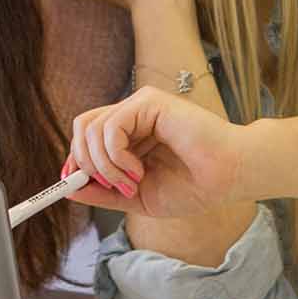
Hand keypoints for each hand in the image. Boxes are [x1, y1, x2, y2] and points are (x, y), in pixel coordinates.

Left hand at [63, 86, 246, 217]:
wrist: (228, 179)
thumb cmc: (193, 187)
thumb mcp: (137, 196)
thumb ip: (104, 192)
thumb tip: (69, 189)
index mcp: (130, 136)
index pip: (86, 137)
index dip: (75, 160)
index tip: (72, 185)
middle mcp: (132, 116)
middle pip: (82, 128)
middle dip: (84, 162)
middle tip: (109, 186)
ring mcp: (140, 106)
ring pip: (92, 127)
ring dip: (104, 164)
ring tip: (132, 182)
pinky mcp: (150, 101)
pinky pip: (111, 126)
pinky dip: (116, 155)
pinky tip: (138, 170)